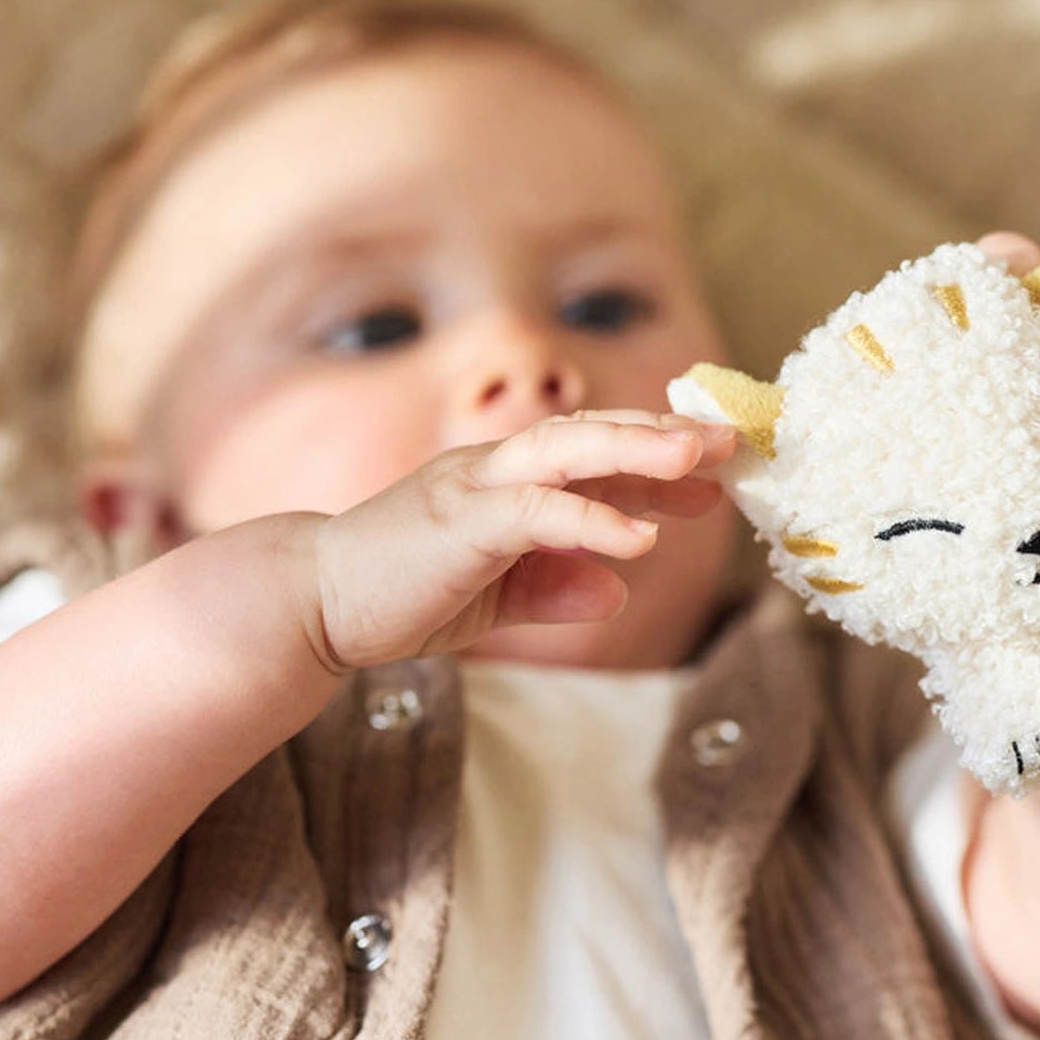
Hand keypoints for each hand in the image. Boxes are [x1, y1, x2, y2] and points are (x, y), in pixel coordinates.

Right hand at [306, 410, 735, 672]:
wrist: (308, 605)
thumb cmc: (395, 595)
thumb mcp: (493, 599)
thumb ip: (552, 587)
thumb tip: (616, 590)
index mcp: (501, 481)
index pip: (590, 458)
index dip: (654, 460)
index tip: (718, 471)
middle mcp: (493, 469)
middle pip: (590, 434)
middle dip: (662, 435)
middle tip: (731, 442)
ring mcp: (474, 489)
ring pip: (568, 451)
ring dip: (636, 452)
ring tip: (698, 459)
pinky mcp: (460, 523)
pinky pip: (538, 514)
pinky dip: (593, 521)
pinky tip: (642, 539)